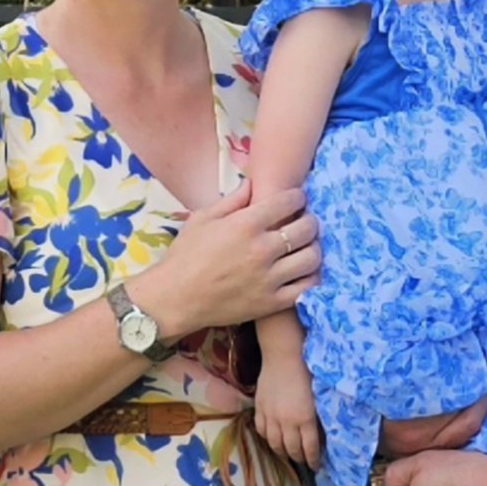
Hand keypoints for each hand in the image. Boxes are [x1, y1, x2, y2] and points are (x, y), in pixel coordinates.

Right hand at [135, 181, 321, 336]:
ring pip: (312, 257)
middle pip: (307, 228)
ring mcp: (269, 278)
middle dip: (308, 220)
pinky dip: (310, 277)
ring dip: (312, 248)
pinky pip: (306, 287)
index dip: (297, 197)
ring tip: (304, 248)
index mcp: (246, 224)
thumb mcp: (202, 218)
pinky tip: (302, 272)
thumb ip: (233, 199)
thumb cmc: (184, 257)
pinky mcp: (271, 303)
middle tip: (302, 223)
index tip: (294, 201)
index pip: (290, 201)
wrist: (174, 300)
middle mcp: (262, 249)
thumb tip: (254, 183)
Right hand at [251, 350, 323, 470]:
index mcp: (305, 418)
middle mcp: (287, 421)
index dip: (313, 460)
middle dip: (299, 458)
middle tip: (303, 461)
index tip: (316, 466)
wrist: (284, 355)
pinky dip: (268, 438)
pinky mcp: (260, 409)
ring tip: (288, 454)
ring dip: (282, 452)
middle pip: (291, 449)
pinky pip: (262, 430)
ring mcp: (271, 416)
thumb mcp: (319, 396)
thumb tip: (320, 434)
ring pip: (274, 443)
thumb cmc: (307, 371)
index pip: (309, 447)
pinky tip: (274, 439)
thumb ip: (318, 417)